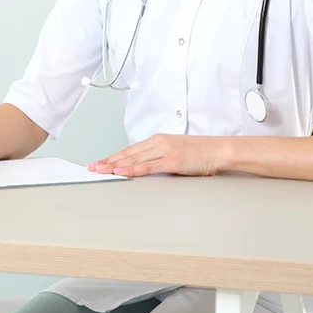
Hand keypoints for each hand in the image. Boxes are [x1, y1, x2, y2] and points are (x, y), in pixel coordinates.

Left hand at [88, 134, 229, 177]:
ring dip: (114, 166)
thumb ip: (160, 158)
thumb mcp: (176, 153)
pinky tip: (121, 172)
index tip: (100, 162)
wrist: (220, 149)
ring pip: (134, 159)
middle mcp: (158, 143)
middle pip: (127, 154)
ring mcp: (164, 151)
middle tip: (92, 167)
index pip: (130, 150)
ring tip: (100, 170)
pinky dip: (132, 169)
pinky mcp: (172, 160)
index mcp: (158, 140)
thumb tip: (146, 168)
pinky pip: (148, 166)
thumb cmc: (202, 153)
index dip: (113, 157)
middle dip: (108, 161)